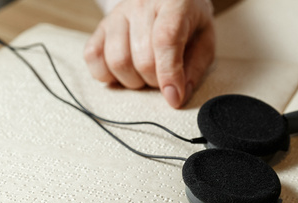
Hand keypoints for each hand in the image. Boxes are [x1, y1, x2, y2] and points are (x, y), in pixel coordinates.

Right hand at [84, 0, 214, 107]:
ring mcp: (118, 14)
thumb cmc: (188, 21)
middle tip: (163, 77)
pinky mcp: (101, 25)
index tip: (173, 98)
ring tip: (145, 74)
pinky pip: (93, 57)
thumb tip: (178, 96)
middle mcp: (141, 4)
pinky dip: (106, 74)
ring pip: (117, 61)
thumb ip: (195, 67)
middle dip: (155, 81)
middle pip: (142, 59)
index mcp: (174, 2)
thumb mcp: (204, 39)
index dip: (169, 74)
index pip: (165, 40)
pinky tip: (124, 72)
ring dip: (133, 81)